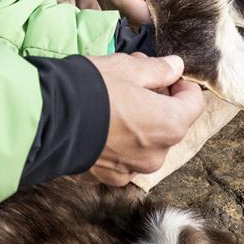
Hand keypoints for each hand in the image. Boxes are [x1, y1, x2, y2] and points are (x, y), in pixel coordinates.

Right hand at [76, 0, 186, 24]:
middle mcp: (116, 11)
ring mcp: (113, 13)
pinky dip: (144, 3)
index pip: (152, 18)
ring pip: (141, 17)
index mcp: (122, 0)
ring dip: (153, 5)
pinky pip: (134, 12)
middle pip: (147, 20)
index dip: (167, 10)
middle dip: (162, 7)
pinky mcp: (114, 10)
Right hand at [86, 52, 205, 184]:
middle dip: (159, 99)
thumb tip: (176, 67)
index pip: (195, 101)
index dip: (181, 83)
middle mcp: (158, 153)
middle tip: (135, 78)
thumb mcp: (128, 68)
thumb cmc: (93, 89)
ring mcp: (135, 169)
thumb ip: (159, 69)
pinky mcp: (112, 176)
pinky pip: (127, 155)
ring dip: (141, 119)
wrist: (49, 120)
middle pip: (172, 122)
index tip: (163, 72)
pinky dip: (121, 139)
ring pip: (149, 139)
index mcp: (170, 125)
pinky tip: (103, 123)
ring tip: (115, 98)